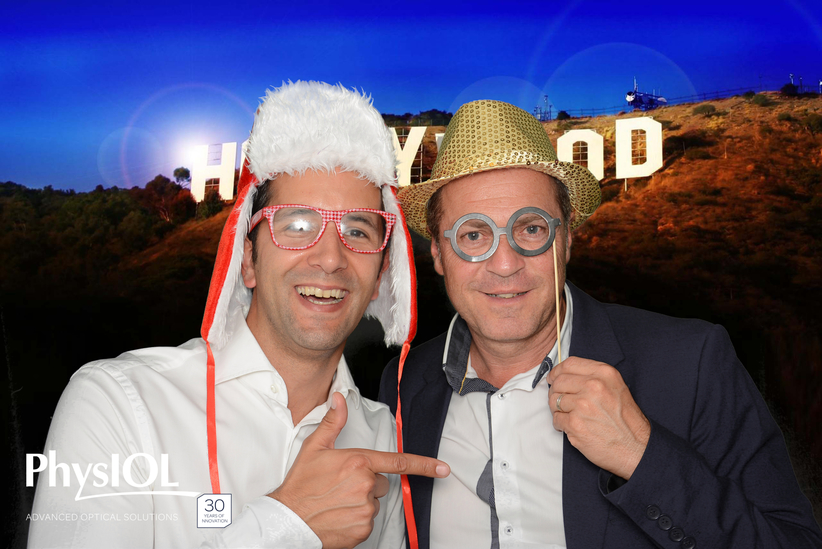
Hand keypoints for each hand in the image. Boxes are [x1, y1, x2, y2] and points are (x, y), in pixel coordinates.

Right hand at [270, 392, 449, 548]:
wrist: (288, 520)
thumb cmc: (300, 485)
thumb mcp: (314, 448)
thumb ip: (334, 422)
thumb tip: (340, 399)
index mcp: (358, 462)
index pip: (398, 462)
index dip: (424, 465)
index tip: (443, 468)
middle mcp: (365, 485)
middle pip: (380, 483)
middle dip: (366, 483)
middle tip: (341, 486)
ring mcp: (365, 509)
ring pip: (373, 502)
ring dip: (360, 501)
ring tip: (336, 501)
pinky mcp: (363, 529)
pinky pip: (368, 521)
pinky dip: (356, 519)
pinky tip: (338, 515)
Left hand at [547, 357, 649, 479]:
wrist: (637, 448)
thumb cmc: (627, 421)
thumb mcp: (616, 387)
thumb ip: (593, 377)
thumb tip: (564, 375)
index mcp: (604, 374)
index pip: (569, 364)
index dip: (557, 371)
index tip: (554, 377)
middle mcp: (593, 386)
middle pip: (559, 382)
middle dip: (555, 391)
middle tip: (561, 401)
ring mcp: (583, 405)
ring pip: (554, 400)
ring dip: (558, 409)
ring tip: (570, 415)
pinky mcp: (575, 424)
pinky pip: (556, 419)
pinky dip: (561, 424)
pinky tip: (573, 427)